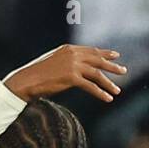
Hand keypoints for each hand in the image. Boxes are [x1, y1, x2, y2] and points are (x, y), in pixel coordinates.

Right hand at [4, 45, 124, 102]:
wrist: (25, 81)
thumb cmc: (35, 75)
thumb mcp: (52, 62)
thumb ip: (65, 61)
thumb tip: (75, 68)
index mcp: (68, 49)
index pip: (91, 50)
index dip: (105, 53)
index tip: (116, 55)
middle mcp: (72, 54)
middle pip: (98, 60)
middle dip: (112, 66)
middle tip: (123, 71)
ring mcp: (72, 65)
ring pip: (97, 74)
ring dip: (108, 83)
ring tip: (117, 90)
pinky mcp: (71, 78)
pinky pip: (90, 86)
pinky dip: (100, 93)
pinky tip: (107, 98)